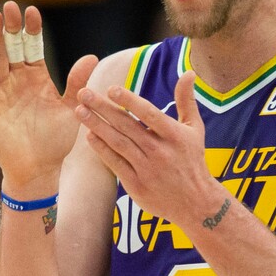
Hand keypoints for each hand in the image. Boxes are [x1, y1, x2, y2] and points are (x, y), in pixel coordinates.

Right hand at [0, 1, 97, 192]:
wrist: (38, 169)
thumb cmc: (55, 142)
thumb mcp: (71, 109)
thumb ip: (78, 84)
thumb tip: (92, 56)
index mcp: (37, 79)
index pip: (33, 48)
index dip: (32, 31)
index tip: (32, 11)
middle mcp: (18, 81)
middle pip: (12, 48)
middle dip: (11, 28)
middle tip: (10, 6)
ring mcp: (2, 91)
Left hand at [75, 70, 219, 224]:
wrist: (195, 203)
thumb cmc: (192, 161)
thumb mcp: (194, 129)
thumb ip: (187, 100)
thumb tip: (189, 72)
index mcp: (174, 135)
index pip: (149, 114)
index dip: (130, 101)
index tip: (111, 89)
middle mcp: (160, 151)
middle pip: (127, 126)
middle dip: (103, 108)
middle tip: (83, 93)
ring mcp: (147, 169)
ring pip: (118, 143)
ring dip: (97, 126)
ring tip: (80, 111)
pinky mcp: (137, 185)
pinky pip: (116, 164)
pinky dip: (102, 150)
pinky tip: (89, 136)